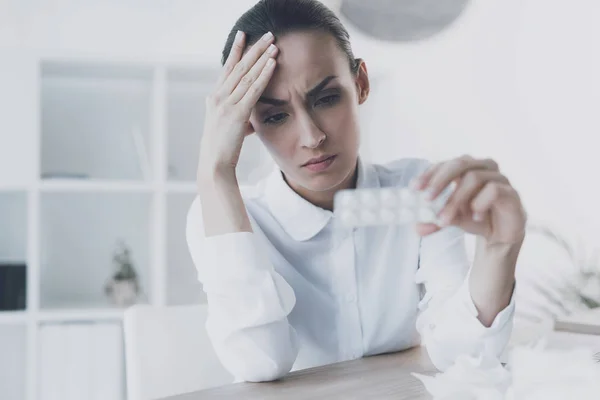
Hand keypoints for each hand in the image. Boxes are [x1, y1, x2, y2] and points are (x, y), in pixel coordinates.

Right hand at [197, 31, 277, 178]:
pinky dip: (264, 74)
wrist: (213, 165)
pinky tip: (272, 63)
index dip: (236, 51)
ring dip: (261, 57)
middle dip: (253, 48)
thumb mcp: (230, 130)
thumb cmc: (222, 150)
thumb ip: (240, 120)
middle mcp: (218, 97)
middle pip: (238, 66)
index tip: (244, 35)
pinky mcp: (237, 113)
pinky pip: (253, 89)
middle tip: (267, 34)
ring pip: (247, 75)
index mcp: (214, 98)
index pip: (227, 69)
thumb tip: (251, 121)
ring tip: (273, 43)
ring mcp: (226, 104)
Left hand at [412, 155, 526, 244]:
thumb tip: (417, 227)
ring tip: (445, 220)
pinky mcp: (511, 192)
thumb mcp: (451, 219)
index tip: (415, 188)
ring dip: (456, 200)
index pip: (445, 164)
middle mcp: (483, 167)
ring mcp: (499, 178)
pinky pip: (494, 190)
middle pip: (460, 164)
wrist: (500, 235)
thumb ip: (435, 221)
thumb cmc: (474, 218)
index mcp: (466, 168)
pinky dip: (480, 204)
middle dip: (440, 181)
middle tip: (427, 199)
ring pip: (474, 178)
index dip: (429, 174)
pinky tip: (475, 217)